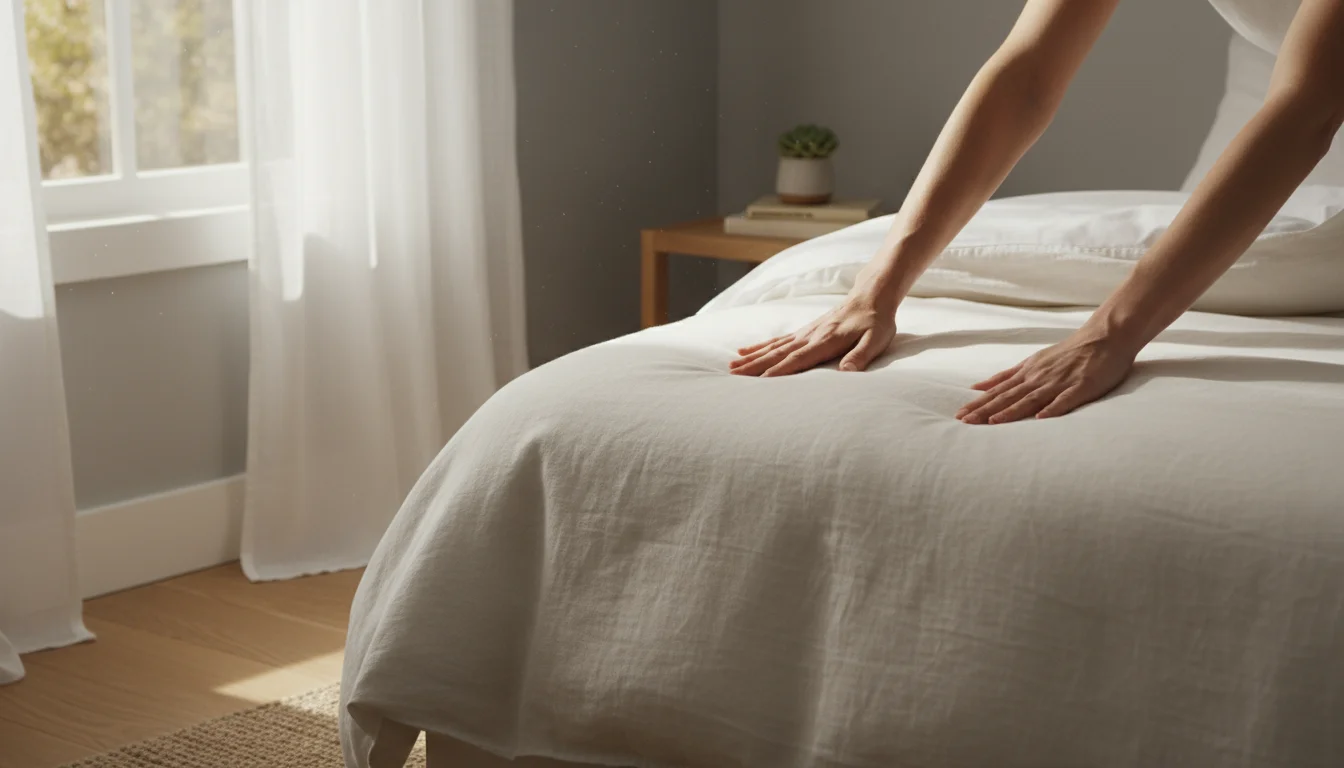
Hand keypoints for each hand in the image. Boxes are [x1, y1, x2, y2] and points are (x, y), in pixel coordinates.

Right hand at [729, 289, 897, 376]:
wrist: (871, 296)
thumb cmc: (876, 322)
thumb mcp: (875, 340)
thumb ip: (860, 356)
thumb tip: (847, 372)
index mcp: (825, 341)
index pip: (797, 359)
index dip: (778, 372)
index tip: (759, 384)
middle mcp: (809, 336)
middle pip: (777, 354)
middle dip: (755, 366)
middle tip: (733, 376)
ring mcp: (804, 333)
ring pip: (773, 347)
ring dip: (752, 357)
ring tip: (732, 366)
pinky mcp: (804, 331)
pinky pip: (777, 340)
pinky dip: (759, 346)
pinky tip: (745, 350)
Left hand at [956, 329, 1137, 423]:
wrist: (1103, 337)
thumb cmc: (1067, 352)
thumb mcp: (1032, 361)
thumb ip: (1006, 376)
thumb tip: (978, 387)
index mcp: (1027, 373)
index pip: (998, 391)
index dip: (979, 404)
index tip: (960, 415)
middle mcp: (1039, 378)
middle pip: (1008, 396)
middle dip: (986, 410)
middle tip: (965, 421)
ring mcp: (1059, 382)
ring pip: (1031, 399)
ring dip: (1011, 411)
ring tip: (993, 422)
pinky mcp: (1081, 387)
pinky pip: (1065, 400)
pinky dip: (1052, 408)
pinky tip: (1040, 418)